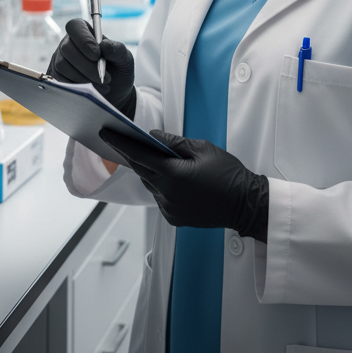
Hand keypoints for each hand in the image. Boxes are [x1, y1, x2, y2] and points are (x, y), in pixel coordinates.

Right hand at [47, 19, 136, 118]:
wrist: (116, 94)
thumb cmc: (119, 71)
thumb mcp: (125, 58)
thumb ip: (117, 49)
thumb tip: (104, 45)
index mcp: (85, 32)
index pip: (75, 26)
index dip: (84, 40)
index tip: (97, 55)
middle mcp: (69, 43)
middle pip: (67, 48)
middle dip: (87, 65)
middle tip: (105, 78)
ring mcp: (60, 59)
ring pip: (62, 65)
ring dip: (84, 78)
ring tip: (102, 85)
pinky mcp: (57, 76)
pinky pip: (60, 80)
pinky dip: (77, 87)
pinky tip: (92, 90)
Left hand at [99, 128, 268, 241]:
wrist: (245, 205)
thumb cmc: (228, 174)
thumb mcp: (203, 149)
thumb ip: (174, 143)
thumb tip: (154, 136)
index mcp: (173, 175)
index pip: (139, 156)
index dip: (121, 144)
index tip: (106, 134)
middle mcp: (166, 194)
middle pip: (142, 170)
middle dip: (133, 155)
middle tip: (124, 141)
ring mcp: (169, 209)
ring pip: (151, 184)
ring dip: (151, 171)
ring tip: (158, 159)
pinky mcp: (174, 218)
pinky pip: (160, 197)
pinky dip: (161, 186)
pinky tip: (173, 178)